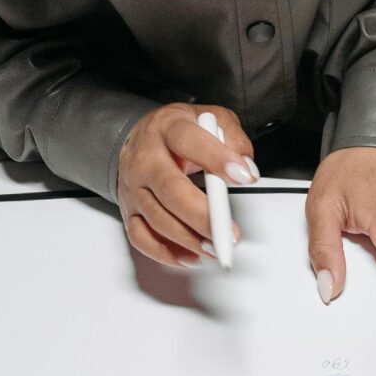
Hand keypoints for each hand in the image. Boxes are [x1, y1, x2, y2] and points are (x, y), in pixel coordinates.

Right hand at [117, 101, 256, 267]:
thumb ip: (233, 138)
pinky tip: (191, 256)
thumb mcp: (212, 119)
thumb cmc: (179, 132)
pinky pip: (142, 238)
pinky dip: (166, 253)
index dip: (218, 159)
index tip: (244, 176)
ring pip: (157, 218)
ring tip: (216, 247)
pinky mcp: (129, 210)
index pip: (189, 141)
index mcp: (167, 128)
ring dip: (190, 239)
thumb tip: (246, 169)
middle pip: (171, 189)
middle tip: (229, 232)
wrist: (141, 138)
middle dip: (203, 215)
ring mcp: (133, 187)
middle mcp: (145, 158)